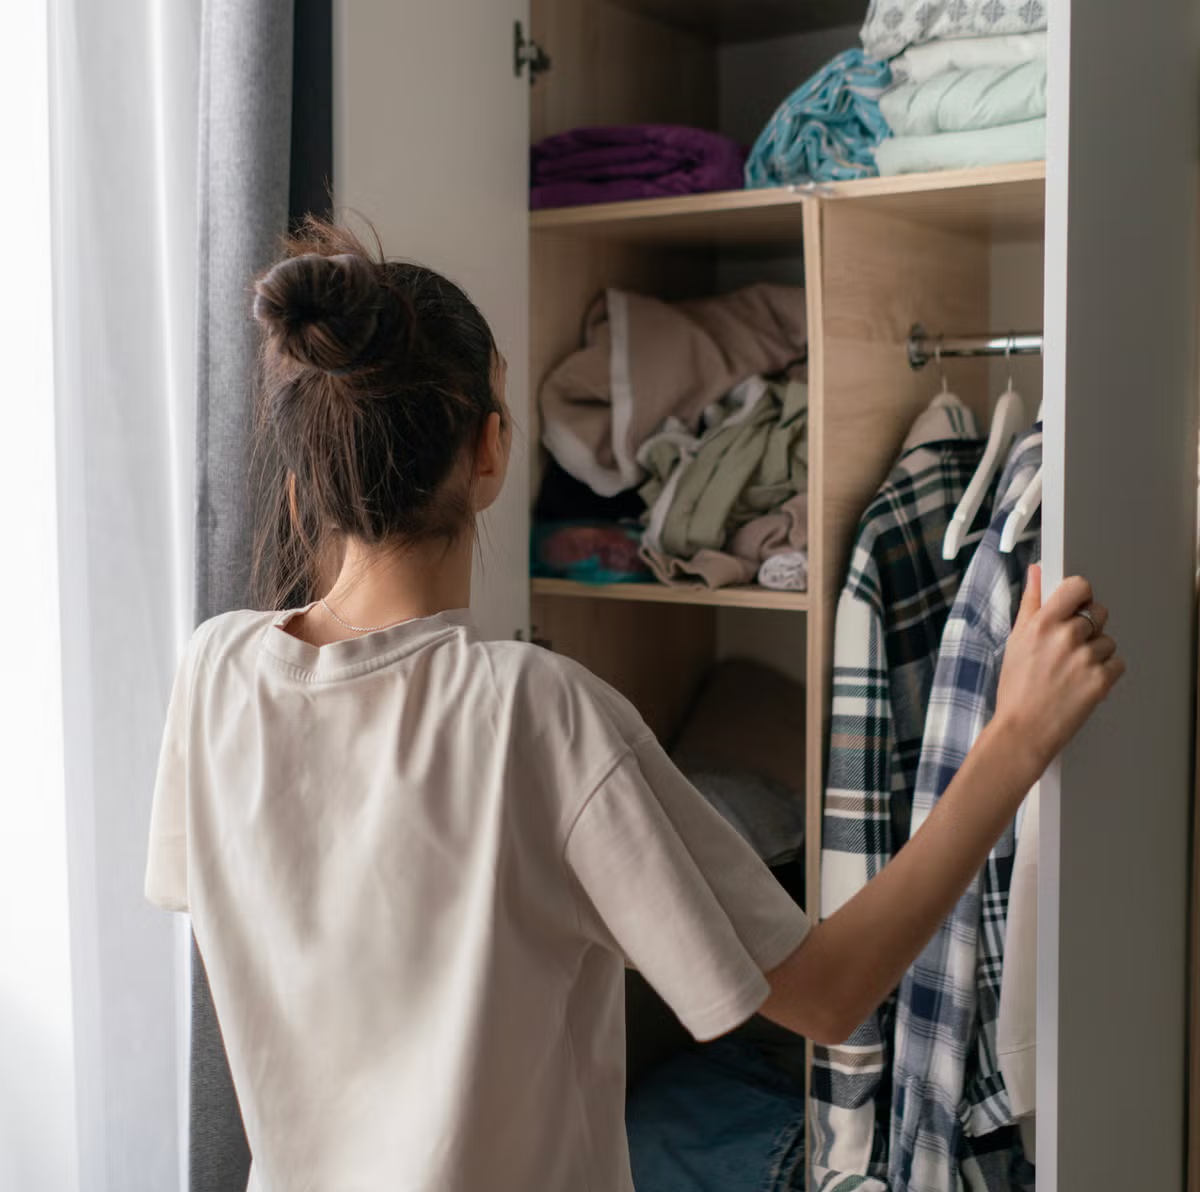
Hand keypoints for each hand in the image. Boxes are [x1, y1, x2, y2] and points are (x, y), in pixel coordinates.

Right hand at [993, 565, 1124, 774]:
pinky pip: (1117, 664)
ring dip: (1097, 653)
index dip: (1080, 594)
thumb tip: (1036, 572)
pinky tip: (1083, 682)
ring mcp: (1085, 658)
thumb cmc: (1016, 688)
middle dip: (1089, 627)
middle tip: (1070, 647)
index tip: (1076, 604)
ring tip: (1072, 671)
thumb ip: (1031, 602)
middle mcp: (1065, 636)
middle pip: (1098, 612)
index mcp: (1041, 623)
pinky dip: (1106, 673)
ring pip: (1108, 641)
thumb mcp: (1016, 640)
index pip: (1078, 587)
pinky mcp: (1101, 680)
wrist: (1023, 730)